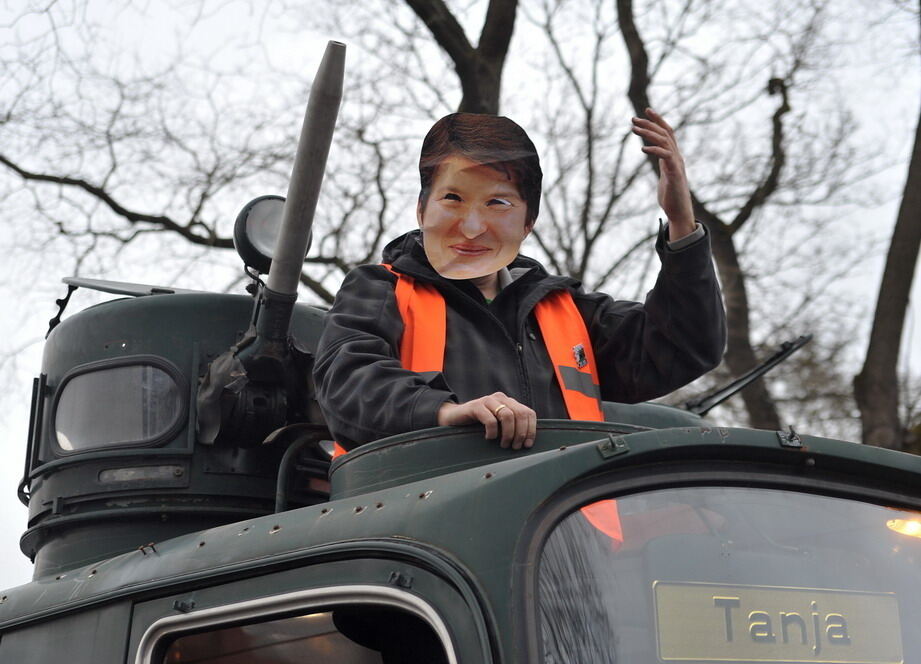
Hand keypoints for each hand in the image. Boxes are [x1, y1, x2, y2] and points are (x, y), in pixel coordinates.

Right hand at [437, 392, 536, 449]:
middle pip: (520, 414)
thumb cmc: (478, 425)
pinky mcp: (476, 406)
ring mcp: (488, 400)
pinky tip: (489, 438)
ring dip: (508, 434)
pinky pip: (490, 419)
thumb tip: (527, 442)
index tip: (528, 445)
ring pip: (507, 416)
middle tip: (515, 447)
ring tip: (503, 444)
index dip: (531, 429)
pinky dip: (492, 432)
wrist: (453, 418)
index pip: (528, 413)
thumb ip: (511, 427)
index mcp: (509, 402)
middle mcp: (501, 398)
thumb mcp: (498, 425)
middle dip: (521, 433)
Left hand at [631, 108, 695, 239]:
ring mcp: (677, 164)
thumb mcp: (665, 174)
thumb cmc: (671, 196)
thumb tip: (657, 155)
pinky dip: (655, 150)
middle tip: (633, 119)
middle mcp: (677, 157)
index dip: (658, 120)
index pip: (667, 132)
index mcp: (673, 156)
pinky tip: (643, 148)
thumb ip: (663, 163)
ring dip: (649, 133)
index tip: (646, 110)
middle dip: (649, 124)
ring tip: (634, 129)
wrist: (679, 212)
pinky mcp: (675, 174)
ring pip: (665, 141)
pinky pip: (666, 157)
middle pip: (665, 133)